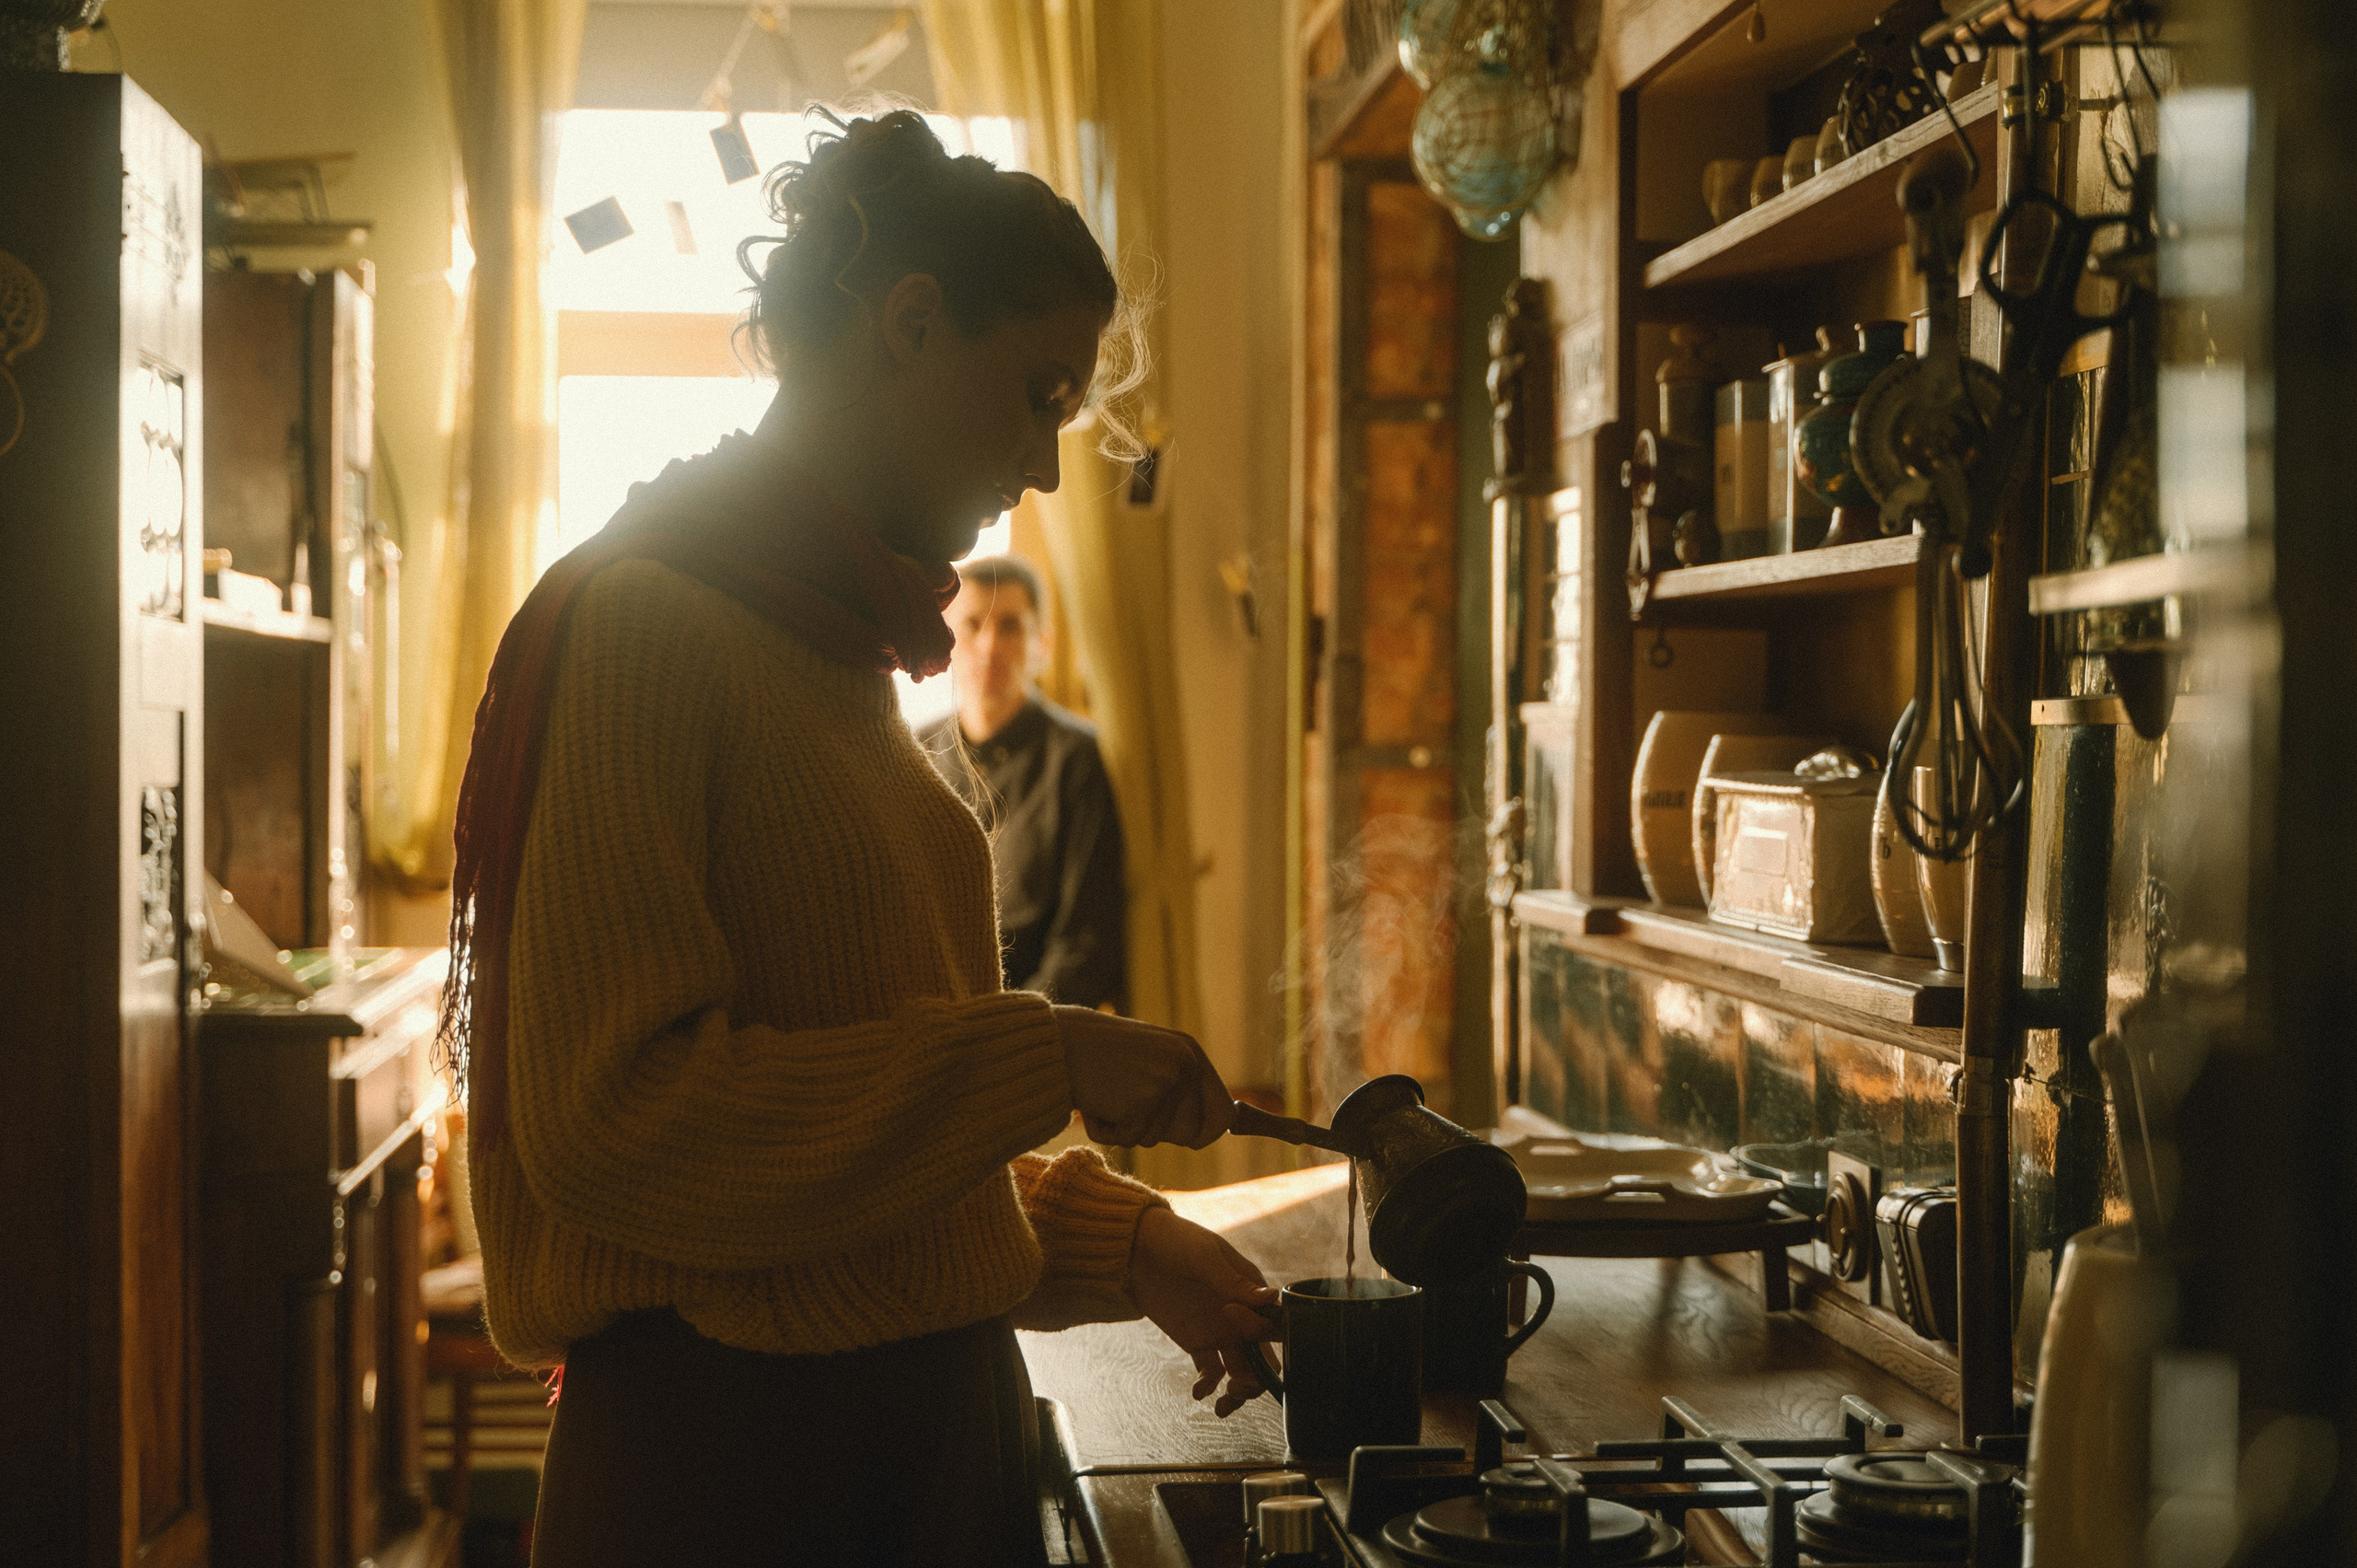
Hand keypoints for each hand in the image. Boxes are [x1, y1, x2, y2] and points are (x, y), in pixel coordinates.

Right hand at [1055, 1007, 1233, 1147]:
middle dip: (1158, 1132)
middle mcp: (1185, 1065)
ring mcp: (1165, 1083)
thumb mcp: (1150, 1058)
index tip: (1187, 1139)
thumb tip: (1219, 1127)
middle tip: (1127, 1105)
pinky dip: (1106, 1132)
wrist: (1056, 1042)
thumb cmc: (1098, 1054)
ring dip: (1127, 1130)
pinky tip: (1093, 1103)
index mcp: (1190, 1052)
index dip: (1204, 1132)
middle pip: (1192, 1135)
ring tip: (1106, 1096)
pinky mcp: (1141, 1103)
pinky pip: (1127, 1140)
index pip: (1223, 1113)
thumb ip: (1181, 1086)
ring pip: (1156, 1140)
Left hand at [1127, 1206, 1278, 1416]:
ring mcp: (1219, 1331)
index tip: (1239, 1327)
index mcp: (1250, 1290)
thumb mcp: (1205, 1258)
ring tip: (1224, 1401)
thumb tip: (1273, 1298)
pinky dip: (1208, 1385)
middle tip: (1241, 1386)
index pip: (1274, 1322)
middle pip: (1263, 1356)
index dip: (1267, 1334)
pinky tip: (1200, 1391)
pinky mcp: (1196, 1342)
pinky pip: (1210, 1372)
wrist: (1134, 1250)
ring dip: (1238, 1391)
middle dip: (1259, 1378)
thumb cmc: (1176, 1241)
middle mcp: (1240, 1315)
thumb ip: (1234, 1283)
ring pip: (1241, 1371)